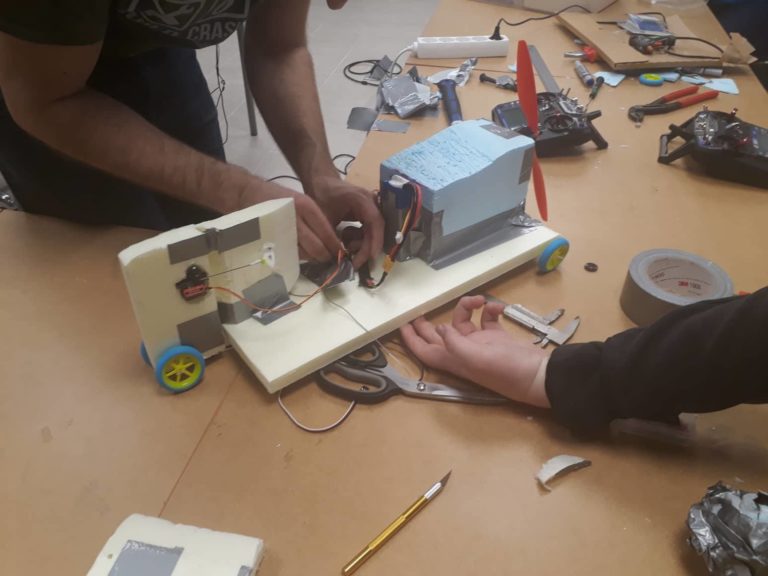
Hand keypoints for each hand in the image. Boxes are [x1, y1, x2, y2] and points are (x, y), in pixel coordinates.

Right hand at [240, 179, 340, 262]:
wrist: (248, 193)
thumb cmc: (278, 198)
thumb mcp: (300, 202)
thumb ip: (315, 220)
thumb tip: (331, 240)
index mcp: (306, 206)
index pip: (326, 232)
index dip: (335, 246)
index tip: (340, 253)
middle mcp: (296, 217)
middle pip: (317, 246)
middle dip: (325, 256)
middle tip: (330, 261)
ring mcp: (282, 229)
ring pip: (304, 252)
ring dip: (312, 259)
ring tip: (317, 259)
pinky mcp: (271, 238)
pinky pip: (289, 253)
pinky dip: (298, 257)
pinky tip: (302, 256)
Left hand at [310, 175, 383, 268]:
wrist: (321, 182)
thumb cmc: (321, 195)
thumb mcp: (324, 217)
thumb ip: (332, 237)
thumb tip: (338, 258)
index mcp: (362, 199)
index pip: (375, 222)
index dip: (374, 241)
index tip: (369, 257)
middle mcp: (371, 202)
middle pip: (376, 229)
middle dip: (367, 247)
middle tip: (355, 262)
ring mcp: (371, 208)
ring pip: (373, 232)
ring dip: (362, 243)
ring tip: (346, 247)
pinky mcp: (367, 213)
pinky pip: (368, 230)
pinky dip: (360, 238)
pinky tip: (347, 240)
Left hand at [400, 295, 550, 407]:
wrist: (537, 375)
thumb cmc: (506, 370)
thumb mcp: (476, 358)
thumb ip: (454, 343)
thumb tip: (440, 329)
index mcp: (453, 360)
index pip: (424, 350)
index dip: (411, 339)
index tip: (401, 325)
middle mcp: (463, 352)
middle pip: (438, 336)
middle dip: (428, 323)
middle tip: (420, 309)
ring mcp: (480, 345)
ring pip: (463, 322)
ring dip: (467, 307)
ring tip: (478, 300)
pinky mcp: (497, 338)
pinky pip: (486, 320)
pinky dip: (490, 310)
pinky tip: (498, 308)